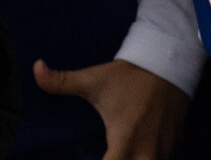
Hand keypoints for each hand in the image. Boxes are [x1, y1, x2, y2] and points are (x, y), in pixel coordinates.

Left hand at [34, 59, 189, 159]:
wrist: (169, 60)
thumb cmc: (129, 75)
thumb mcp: (93, 79)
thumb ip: (61, 81)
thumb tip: (35, 68)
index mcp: (125, 138)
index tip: (90, 158)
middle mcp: (146, 149)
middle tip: (109, 155)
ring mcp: (164, 148)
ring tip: (120, 153)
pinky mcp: (174, 144)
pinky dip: (148, 159)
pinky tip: (137, 153)